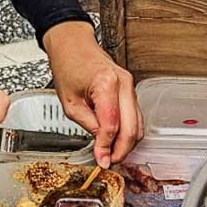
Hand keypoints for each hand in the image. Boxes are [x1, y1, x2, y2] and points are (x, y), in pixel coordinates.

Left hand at [43, 21, 142, 167]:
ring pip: (138, 124)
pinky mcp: (130, 90)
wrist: (73, 45)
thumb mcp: (70, 103)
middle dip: (121, 150)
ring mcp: (130, 86)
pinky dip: (128, 131)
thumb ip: (88, 125)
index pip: (112, 126)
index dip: (107, 148)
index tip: (102, 161)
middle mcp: (124, 84)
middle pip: (132, 128)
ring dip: (127, 143)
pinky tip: (116, 139)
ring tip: (111, 153)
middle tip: (109, 161)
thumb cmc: (68, 66)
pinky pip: (135, 116)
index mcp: (106, 85)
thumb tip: (101, 147)